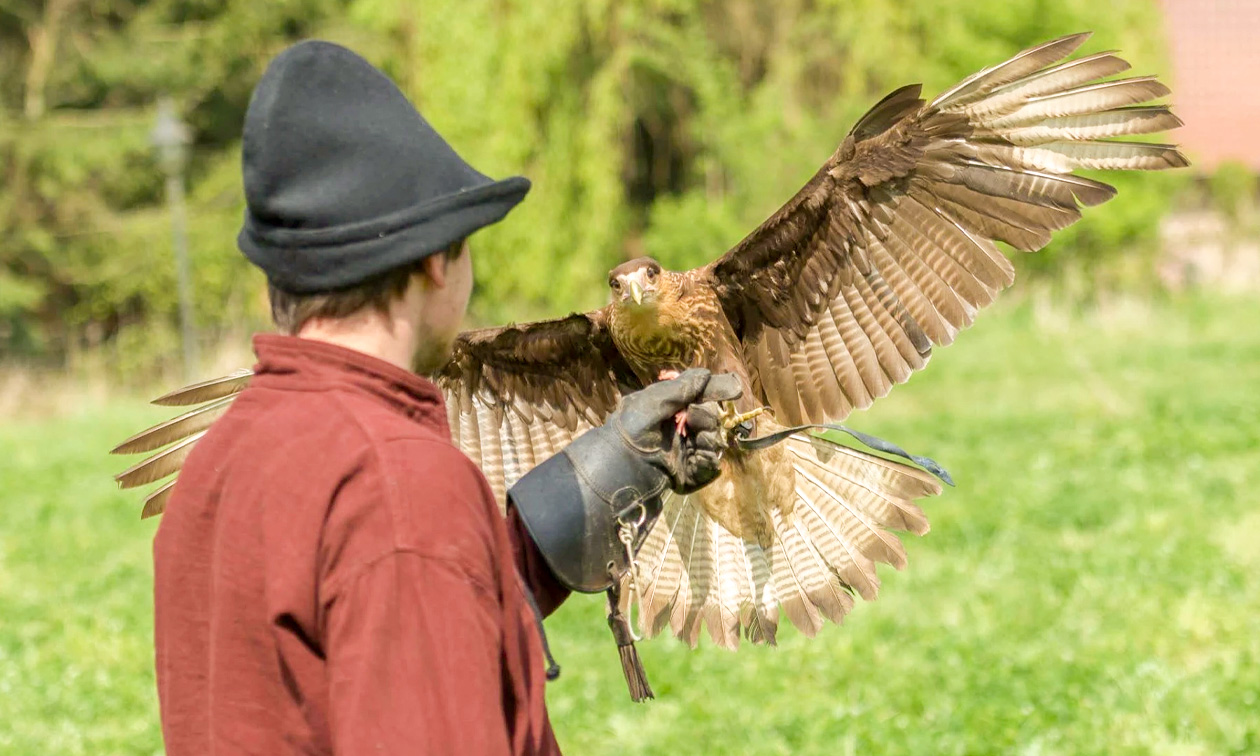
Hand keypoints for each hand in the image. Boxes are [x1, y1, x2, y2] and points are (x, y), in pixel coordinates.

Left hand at [507, 368, 742, 592]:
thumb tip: (707, 373)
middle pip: (711, 417)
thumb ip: (682, 387)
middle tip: (692, 415)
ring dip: (709, 434)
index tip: (734, 387)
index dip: (717, 391)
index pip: (700, 398)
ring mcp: (685, 452)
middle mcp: (679, 430)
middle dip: (707, 414)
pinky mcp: (688, 473)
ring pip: (714, 440)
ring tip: (695, 434)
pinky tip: (700, 452)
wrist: (621, 464)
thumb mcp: (653, 401)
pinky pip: (710, 463)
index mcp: (670, 410)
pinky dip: (709, 457)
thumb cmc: (630, 428)